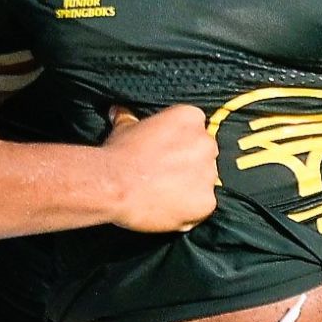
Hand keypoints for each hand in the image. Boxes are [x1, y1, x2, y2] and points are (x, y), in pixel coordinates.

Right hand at [99, 104, 218, 232]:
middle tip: (163, 173)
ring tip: (163, 192)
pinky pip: (203, 205)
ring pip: (204, 181)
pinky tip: (167, 207)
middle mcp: (206, 143)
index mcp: (190, 118)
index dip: (179, 142)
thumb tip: (119, 112)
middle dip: (189, 163)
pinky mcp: (207, 201)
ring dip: (190, 186)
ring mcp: (209, 173)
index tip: (165, 151)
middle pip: (204, 154)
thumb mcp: (123, 128)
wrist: (113, 185)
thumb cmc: (118, 154)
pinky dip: (189, 209)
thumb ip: (130, 119)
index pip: (194, 128)